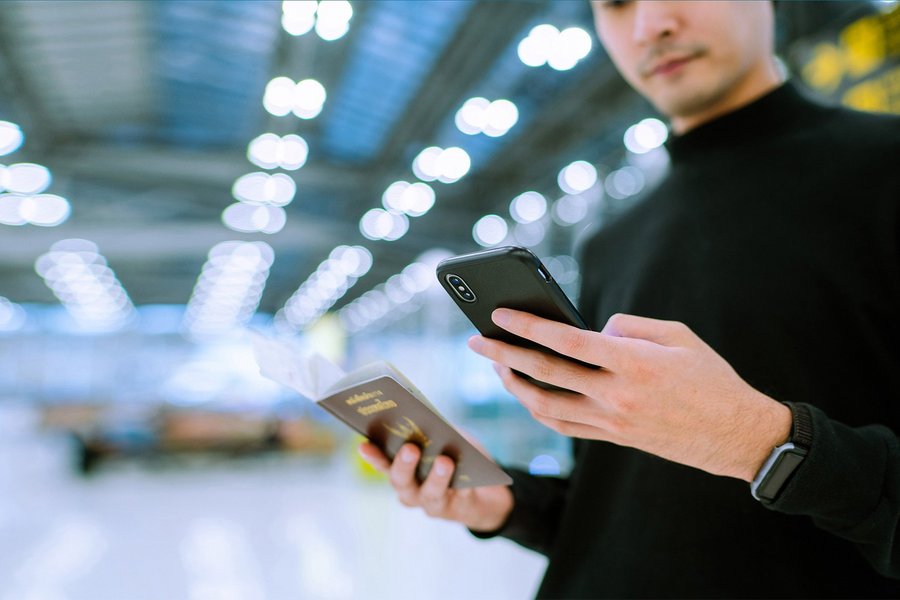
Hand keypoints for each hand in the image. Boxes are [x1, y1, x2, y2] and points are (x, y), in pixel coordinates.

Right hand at [358, 442, 513, 531]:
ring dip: (436, 477)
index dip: (373, 456)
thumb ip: (436, 432)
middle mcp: (411, 491)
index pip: (383, 463)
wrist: (487, 492)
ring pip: (429, 493)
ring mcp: (432, 503)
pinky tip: (468, 475)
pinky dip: (463, 485)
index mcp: (403, 470)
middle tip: (410, 448)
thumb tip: (430, 422)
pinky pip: (459, 497)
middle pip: (401, 481)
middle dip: (404, 465)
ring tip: (444, 461)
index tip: (364, 444)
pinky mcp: (457, 510)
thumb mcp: (448, 439)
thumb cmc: (459, 458)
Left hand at [468, 309, 791, 481]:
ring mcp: (612, 422)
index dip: (527, 327)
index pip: (565, 342)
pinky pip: (564, 426)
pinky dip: (539, 409)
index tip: (500, 315)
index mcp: (632, 363)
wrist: (737, 434)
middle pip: (545, 374)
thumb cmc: (710, 377)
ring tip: (497, 367)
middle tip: (475, 341)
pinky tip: (528, 394)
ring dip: (514, 386)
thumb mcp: (678, 335)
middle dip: (503, 355)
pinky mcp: (613, 438)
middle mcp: (616, 395)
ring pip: (546, 406)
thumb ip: (630, 326)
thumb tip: (595, 330)